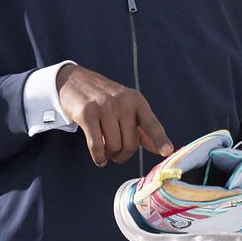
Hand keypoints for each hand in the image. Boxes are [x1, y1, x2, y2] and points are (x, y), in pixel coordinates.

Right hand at [56, 64, 172, 166]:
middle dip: (124, 154)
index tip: (167, 151)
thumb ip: (143, 128)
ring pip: (113, 146)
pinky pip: (96, 146)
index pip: (151, 123)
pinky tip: (99, 158)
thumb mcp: (126, 106)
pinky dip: (98, 157)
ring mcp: (104, 107)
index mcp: (136, 100)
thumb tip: (160, 149)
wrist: (74, 81)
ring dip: (110, 155)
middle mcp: (122, 102)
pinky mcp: (87, 114)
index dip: (160, 139)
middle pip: (130, 143)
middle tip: (117, 153)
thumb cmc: (104, 98)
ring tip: (106, 151)